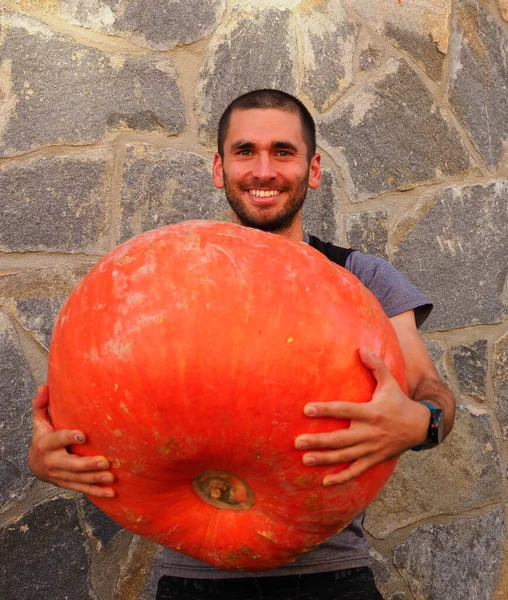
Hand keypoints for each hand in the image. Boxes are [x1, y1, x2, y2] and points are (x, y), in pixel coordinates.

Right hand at [28, 385, 115, 497]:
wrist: (35, 465)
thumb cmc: (42, 437)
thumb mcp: (39, 421)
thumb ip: (41, 405)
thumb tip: (45, 386)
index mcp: (46, 444)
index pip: (58, 440)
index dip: (69, 438)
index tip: (83, 435)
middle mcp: (53, 462)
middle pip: (71, 465)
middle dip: (88, 465)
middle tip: (105, 461)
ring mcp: (60, 476)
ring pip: (78, 479)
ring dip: (95, 479)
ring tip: (111, 477)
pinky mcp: (68, 484)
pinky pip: (83, 489)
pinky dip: (97, 492)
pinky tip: (111, 493)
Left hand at [294, 348, 428, 485]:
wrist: (421, 427)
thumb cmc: (400, 402)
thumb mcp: (390, 382)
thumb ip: (376, 366)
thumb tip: (361, 348)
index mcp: (371, 412)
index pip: (344, 410)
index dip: (325, 410)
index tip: (306, 409)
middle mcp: (369, 432)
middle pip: (340, 439)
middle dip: (318, 441)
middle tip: (297, 442)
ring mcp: (371, 449)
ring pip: (344, 457)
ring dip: (324, 460)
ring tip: (305, 460)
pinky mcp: (374, 460)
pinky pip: (356, 471)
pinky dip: (342, 478)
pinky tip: (326, 482)